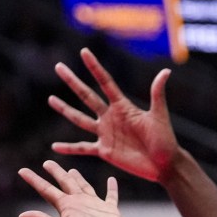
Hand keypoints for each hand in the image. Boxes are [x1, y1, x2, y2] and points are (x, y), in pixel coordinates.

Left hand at [18, 162, 125, 216]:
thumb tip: (20, 216)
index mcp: (66, 207)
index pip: (47, 190)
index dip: (34, 180)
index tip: (21, 171)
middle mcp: (78, 204)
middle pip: (65, 183)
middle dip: (57, 173)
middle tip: (47, 162)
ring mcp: (94, 206)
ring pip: (85, 187)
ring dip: (79, 179)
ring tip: (73, 170)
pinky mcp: (110, 210)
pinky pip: (111, 196)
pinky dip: (112, 188)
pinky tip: (111, 180)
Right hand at [49, 49, 176, 182]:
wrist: (165, 164)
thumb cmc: (165, 139)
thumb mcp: (160, 115)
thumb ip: (157, 93)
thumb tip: (166, 71)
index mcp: (123, 106)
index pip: (105, 82)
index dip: (94, 67)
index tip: (84, 52)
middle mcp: (111, 117)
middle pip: (87, 95)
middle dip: (73, 81)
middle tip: (58, 67)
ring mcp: (106, 133)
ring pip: (80, 119)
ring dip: (65, 109)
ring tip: (51, 99)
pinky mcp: (104, 150)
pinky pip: (83, 148)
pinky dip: (69, 148)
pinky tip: (55, 147)